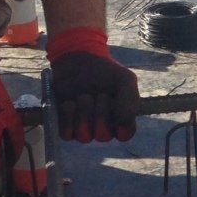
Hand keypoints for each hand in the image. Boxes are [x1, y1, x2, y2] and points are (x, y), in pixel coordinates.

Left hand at [46, 28, 138, 142]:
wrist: (77, 59)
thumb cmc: (104, 71)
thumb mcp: (125, 79)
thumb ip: (130, 100)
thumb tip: (124, 122)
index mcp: (120, 120)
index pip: (124, 134)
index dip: (120, 120)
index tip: (116, 101)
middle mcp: (103, 128)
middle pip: (103, 136)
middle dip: (100, 113)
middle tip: (99, 94)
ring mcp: (84, 129)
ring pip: (84, 137)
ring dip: (83, 113)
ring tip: (83, 96)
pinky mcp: (66, 127)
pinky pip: (67, 134)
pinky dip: (68, 117)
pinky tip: (70, 102)